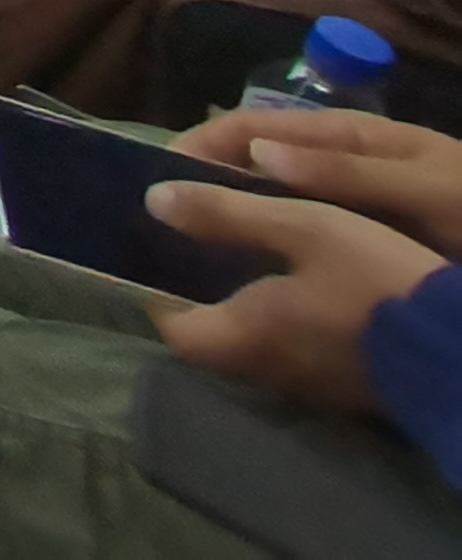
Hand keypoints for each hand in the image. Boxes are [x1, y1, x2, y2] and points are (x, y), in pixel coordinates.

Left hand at [153, 180, 443, 411]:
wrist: (459, 353)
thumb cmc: (375, 285)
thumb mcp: (305, 229)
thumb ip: (226, 214)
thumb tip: (153, 200)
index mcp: (243, 335)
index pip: (169, 323)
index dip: (154, 286)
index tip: (155, 245)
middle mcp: (266, 370)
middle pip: (209, 335)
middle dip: (197, 290)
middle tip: (199, 238)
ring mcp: (309, 384)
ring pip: (252, 342)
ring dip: (241, 302)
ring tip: (242, 249)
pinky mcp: (343, 385)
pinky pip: (292, 348)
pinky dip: (280, 315)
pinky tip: (295, 281)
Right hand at [184, 102, 461, 251]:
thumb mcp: (427, 189)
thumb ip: (348, 171)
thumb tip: (257, 152)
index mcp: (359, 140)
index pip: (265, 126)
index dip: (211, 140)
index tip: (162, 169)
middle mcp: (350, 169)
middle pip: (264, 165)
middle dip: (211, 180)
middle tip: (160, 215)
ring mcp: (360, 211)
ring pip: (279, 207)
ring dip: (235, 218)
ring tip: (188, 250)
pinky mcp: (369, 250)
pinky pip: (306, 243)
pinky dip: (271, 252)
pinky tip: (250, 281)